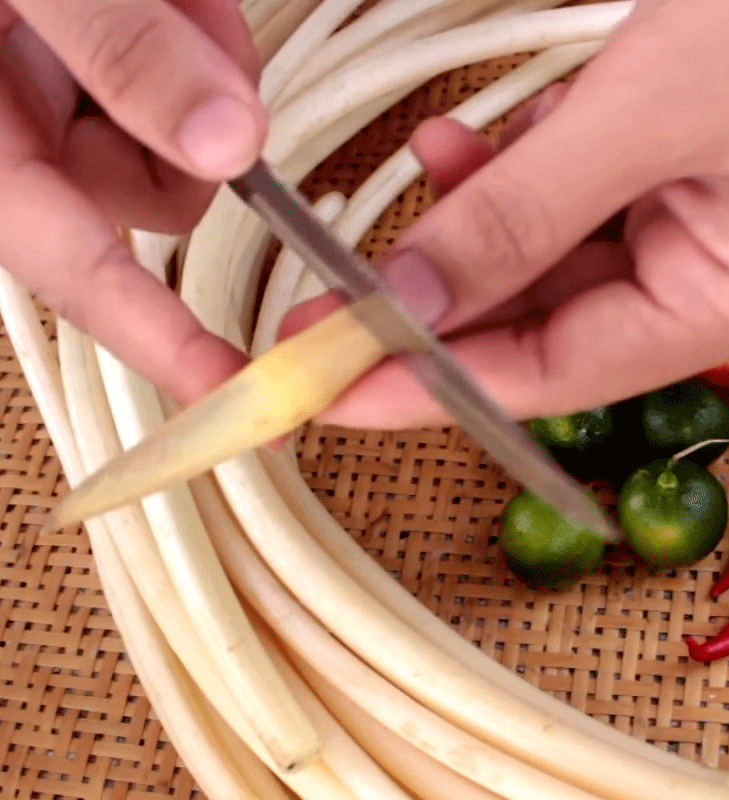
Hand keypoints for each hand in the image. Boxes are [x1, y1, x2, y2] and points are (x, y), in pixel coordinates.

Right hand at [0, 0, 265, 404]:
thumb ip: (114, 41)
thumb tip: (230, 143)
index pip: (83, 275)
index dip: (164, 343)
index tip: (238, 393)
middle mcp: (12, 141)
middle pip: (153, 197)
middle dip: (191, 126)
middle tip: (181, 18)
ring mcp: (44, 101)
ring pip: (172, 138)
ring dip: (191, 58)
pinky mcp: (74, 65)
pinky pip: (167, 75)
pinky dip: (185, 25)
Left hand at [290, 0, 728, 429]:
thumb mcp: (660, 105)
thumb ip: (525, 211)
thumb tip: (407, 301)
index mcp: (717, 305)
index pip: (543, 377)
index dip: (427, 388)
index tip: (329, 390)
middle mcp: (701, 285)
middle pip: (535, 322)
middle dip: (433, 301)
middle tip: (331, 298)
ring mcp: (691, 230)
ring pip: (548, 254)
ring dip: (479, 215)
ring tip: (437, 155)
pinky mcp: (677, 177)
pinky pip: (576, 197)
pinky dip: (525, 169)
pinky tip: (491, 135)